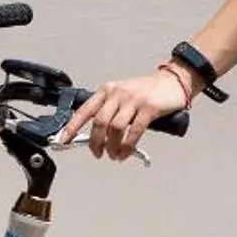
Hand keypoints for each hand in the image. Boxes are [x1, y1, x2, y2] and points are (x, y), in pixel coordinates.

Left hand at [61, 69, 187, 161]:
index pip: (84, 110)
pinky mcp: (148, 108)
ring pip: (114, 129)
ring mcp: (133, 100)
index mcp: (107, 90)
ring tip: (115, 155)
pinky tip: (126, 152)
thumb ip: (110, 111)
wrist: (173, 81)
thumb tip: (96, 136)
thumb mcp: (123, 95)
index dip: (72, 127)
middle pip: (99, 122)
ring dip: (112, 147)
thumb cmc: (147, 91)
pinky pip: (133, 132)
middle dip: (95, 143)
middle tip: (98, 153)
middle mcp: (117, 93)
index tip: (63, 140)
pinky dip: (127, 146)